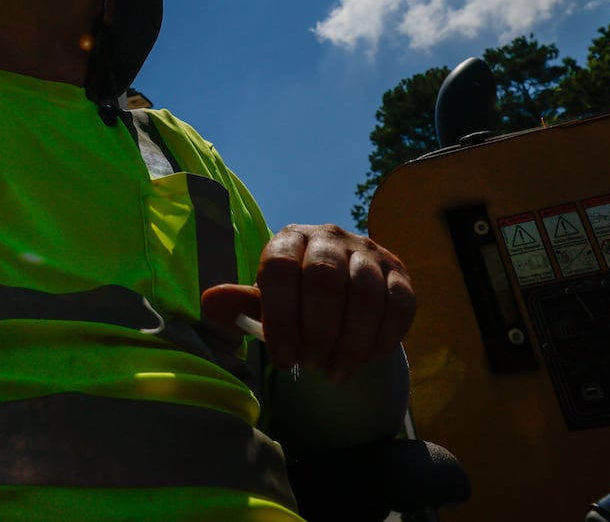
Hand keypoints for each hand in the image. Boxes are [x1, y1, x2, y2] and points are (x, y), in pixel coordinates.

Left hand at [202, 224, 414, 381]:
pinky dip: (382, 338)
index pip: (279, 268)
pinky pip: (398, 305)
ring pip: (365, 294)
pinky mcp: (399, 272)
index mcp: (289, 239)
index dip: (279, 316)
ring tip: (334, 372)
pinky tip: (366, 359)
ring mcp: (368, 251)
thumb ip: (241, 305)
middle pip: (325, 280)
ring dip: (350, 342)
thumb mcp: (265, 303)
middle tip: (310, 367)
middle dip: (317, 332)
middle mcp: (329, 236)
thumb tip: (209, 302)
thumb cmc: (293, 300)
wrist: (341, 294)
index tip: (282, 359)